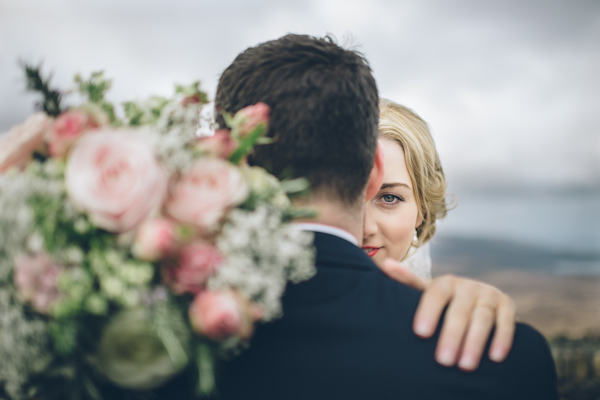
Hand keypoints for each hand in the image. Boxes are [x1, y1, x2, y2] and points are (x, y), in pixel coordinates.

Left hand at [380, 258, 515, 370]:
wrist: (476, 299)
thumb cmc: (443, 301)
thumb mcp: (426, 292)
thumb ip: (407, 281)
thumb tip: (386, 265)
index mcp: (446, 283)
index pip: (436, 293)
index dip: (429, 311)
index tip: (420, 333)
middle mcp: (468, 287)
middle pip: (460, 310)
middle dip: (452, 335)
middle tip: (443, 361)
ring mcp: (488, 295)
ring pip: (483, 317)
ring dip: (475, 341)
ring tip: (464, 365)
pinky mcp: (507, 306)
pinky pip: (507, 322)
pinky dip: (502, 339)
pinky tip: (494, 357)